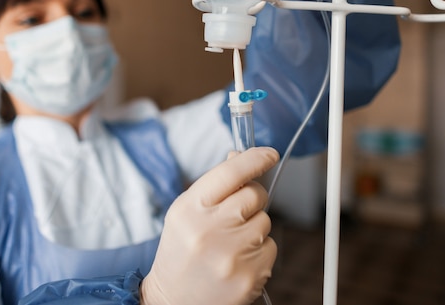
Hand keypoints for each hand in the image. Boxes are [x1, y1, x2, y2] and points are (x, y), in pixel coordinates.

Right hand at [141, 147, 279, 304]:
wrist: (173, 300)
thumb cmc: (181, 251)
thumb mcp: (185, 212)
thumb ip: (214, 185)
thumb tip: (241, 156)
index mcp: (190, 209)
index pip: (230, 172)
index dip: (254, 158)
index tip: (269, 153)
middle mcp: (210, 230)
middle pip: (255, 194)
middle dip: (252, 198)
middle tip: (235, 214)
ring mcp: (232, 255)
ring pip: (265, 221)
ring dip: (254, 227)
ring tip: (230, 243)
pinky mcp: (249, 276)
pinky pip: (270, 247)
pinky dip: (259, 251)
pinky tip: (237, 260)